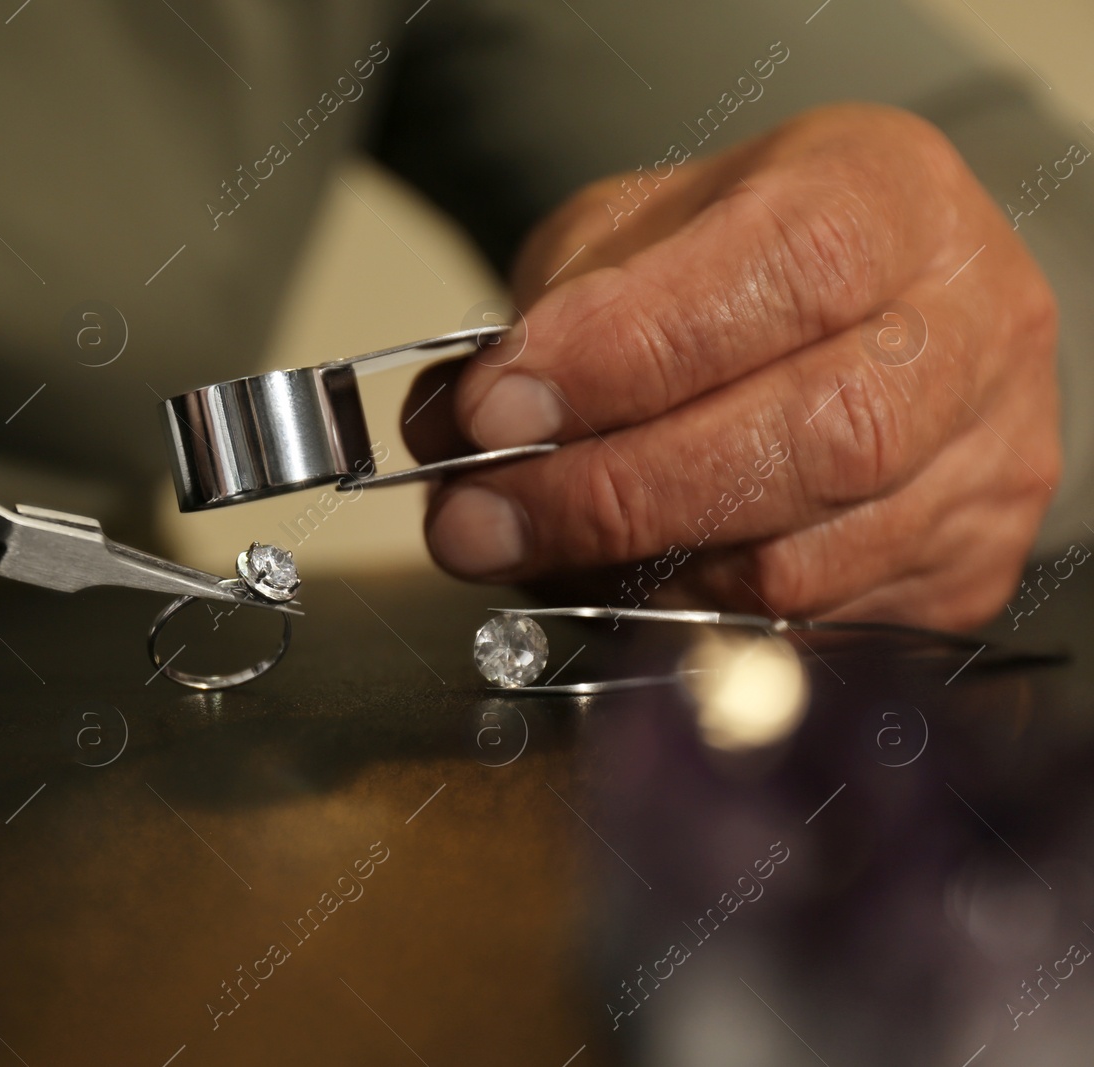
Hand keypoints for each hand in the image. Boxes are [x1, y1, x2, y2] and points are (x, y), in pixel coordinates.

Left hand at [414, 104, 1059, 627]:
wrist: (855, 314)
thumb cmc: (734, 264)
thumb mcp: (627, 238)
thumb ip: (544, 317)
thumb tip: (449, 429)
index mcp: (893, 197)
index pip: (790, 269)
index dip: (632, 352)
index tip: (498, 406)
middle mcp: (971, 330)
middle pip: (820, 433)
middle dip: (617, 492)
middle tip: (479, 518)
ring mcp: (984, 464)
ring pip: (807, 561)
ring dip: (633, 573)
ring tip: (525, 546)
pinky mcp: (962, 574)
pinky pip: (807, 635)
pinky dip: (684, 622)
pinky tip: (615, 582)